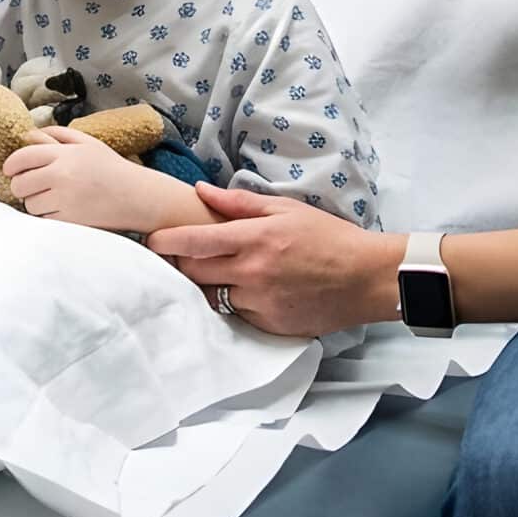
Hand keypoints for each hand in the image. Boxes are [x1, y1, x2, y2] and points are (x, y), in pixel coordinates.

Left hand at [2, 128, 189, 232]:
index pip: (22, 158)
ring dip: (35, 202)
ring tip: (52, 197)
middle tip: (32, 185)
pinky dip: (48, 216)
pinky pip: (44, 219)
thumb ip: (57, 134)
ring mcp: (65, 200)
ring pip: (29, 205)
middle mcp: (62, 176)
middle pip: (20, 184)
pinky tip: (62, 209)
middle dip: (22, 185)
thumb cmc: (111, 168)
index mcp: (64, 154)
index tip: (10, 170)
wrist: (137, 196)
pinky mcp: (70, 221)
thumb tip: (28, 135)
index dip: (11, 165)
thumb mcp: (87, 143)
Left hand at [145, 183, 400, 336]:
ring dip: (207, 284)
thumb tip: (200, 191)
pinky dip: (234, 302)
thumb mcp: (285, 209)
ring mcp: (260, 302)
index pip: (192, 243)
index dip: (164, 242)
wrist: (366, 279)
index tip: (151, 240)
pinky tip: (245, 290)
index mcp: (254, 239)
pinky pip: (237, 314)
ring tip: (215, 272)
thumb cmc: (328, 237)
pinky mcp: (270, 325)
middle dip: (180, 263)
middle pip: (193, 272)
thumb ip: (238, 203)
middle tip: (180, 255)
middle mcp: (252, 273)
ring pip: (212, 296)